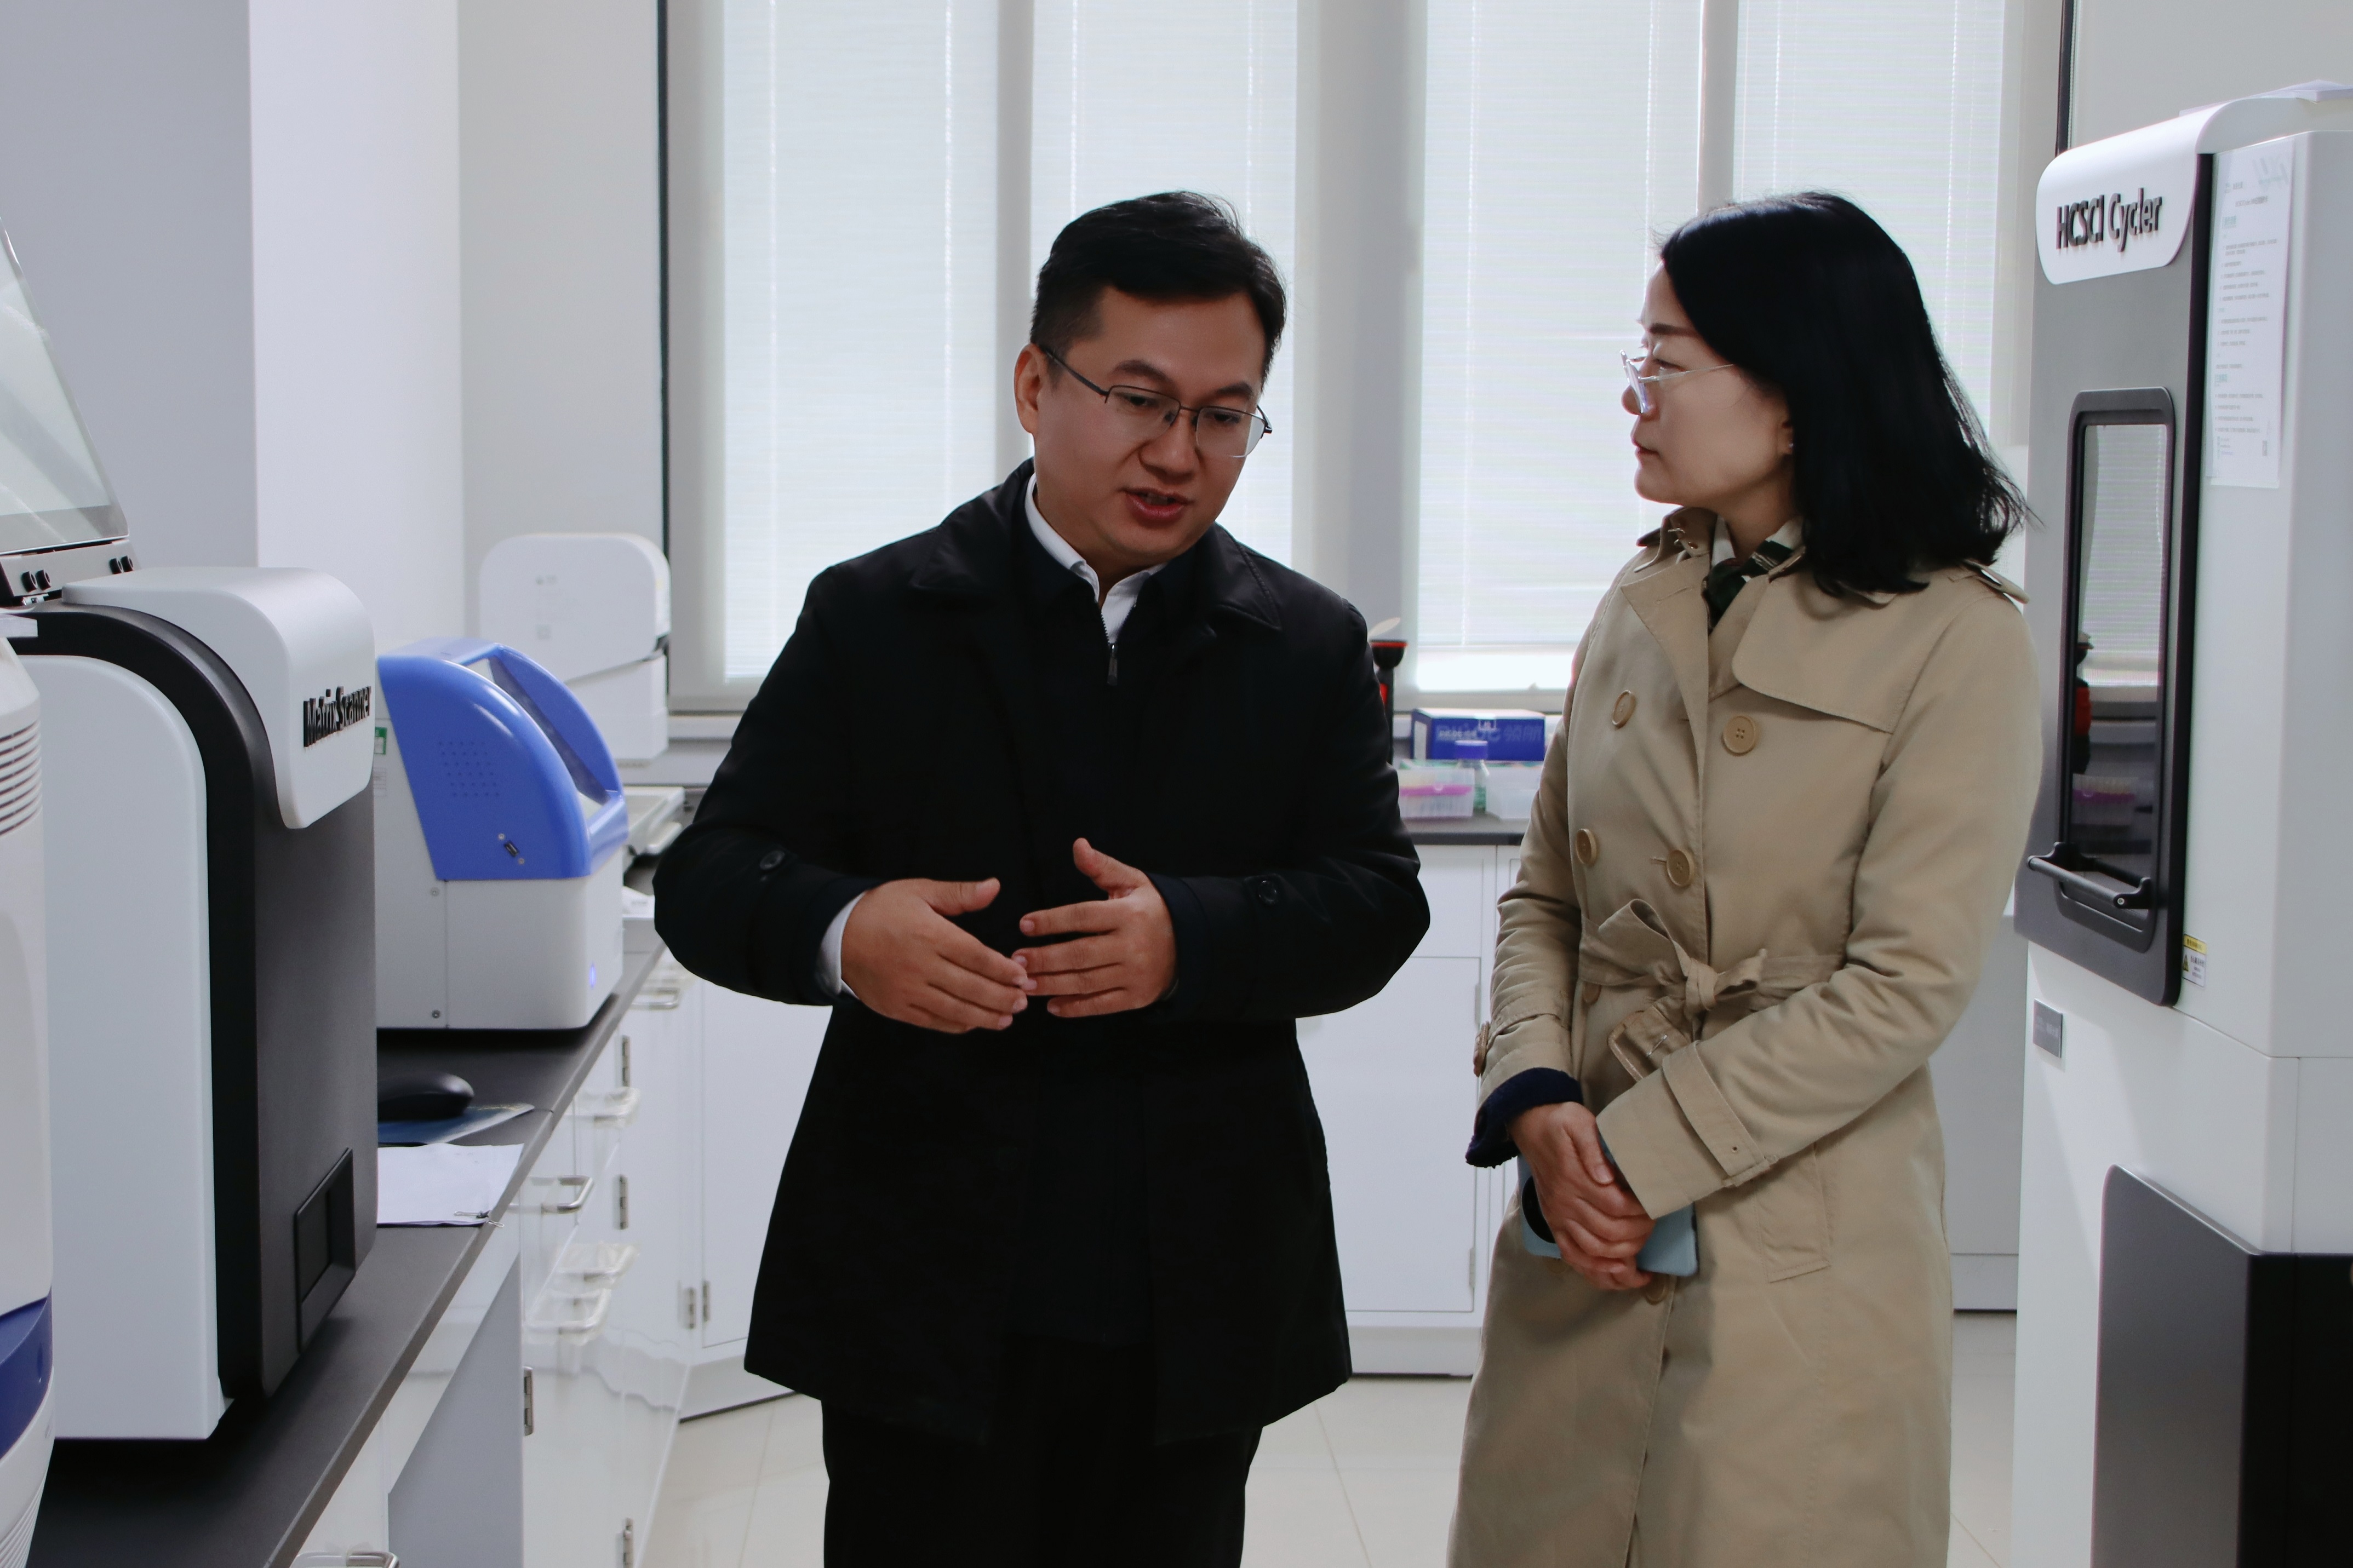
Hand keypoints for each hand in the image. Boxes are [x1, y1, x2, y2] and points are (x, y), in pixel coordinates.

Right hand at [840, 877, 1033, 1033]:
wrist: (835, 934)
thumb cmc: (881, 909)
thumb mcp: (919, 891)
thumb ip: (959, 893)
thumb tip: (995, 887)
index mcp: (929, 934)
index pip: (975, 956)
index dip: (1002, 969)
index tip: (1022, 975)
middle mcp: (919, 966)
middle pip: (970, 987)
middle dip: (1001, 996)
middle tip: (1025, 1000)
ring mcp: (907, 991)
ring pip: (955, 1009)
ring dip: (985, 1016)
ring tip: (1008, 1017)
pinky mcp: (896, 1008)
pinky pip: (933, 1022)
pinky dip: (957, 1024)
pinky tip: (975, 1023)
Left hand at [1011, 840, 1177, 1017]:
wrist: (1190, 943)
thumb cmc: (1150, 909)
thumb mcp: (1132, 882)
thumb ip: (1102, 867)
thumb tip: (1078, 845)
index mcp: (1129, 914)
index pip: (1083, 917)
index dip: (1052, 921)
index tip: (1024, 924)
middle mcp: (1132, 946)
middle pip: (1080, 954)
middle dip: (1044, 959)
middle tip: (1015, 961)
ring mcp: (1135, 974)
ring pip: (1087, 982)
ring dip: (1052, 984)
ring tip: (1024, 984)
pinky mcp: (1137, 997)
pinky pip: (1101, 1005)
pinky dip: (1075, 1007)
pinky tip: (1052, 1006)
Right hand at [1513, 1101, 1655, 1290]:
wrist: (1530, 1127)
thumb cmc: (1560, 1123)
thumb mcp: (1578, 1123)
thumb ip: (1593, 1148)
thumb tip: (1607, 1177)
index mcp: (1573, 1179)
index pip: (1616, 1207)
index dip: (1641, 1212)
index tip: (1656, 1205)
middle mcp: (1565, 1204)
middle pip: (1610, 1234)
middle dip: (1639, 1234)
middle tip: (1653, 1223)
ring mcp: (1558, 1218)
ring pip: (1595, 1252)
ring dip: (1624, 1258)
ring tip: (1643, 1250)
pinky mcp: (1555, 1226)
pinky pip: (1574, 1258)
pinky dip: (1598, 1272)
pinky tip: (1621, 1273)